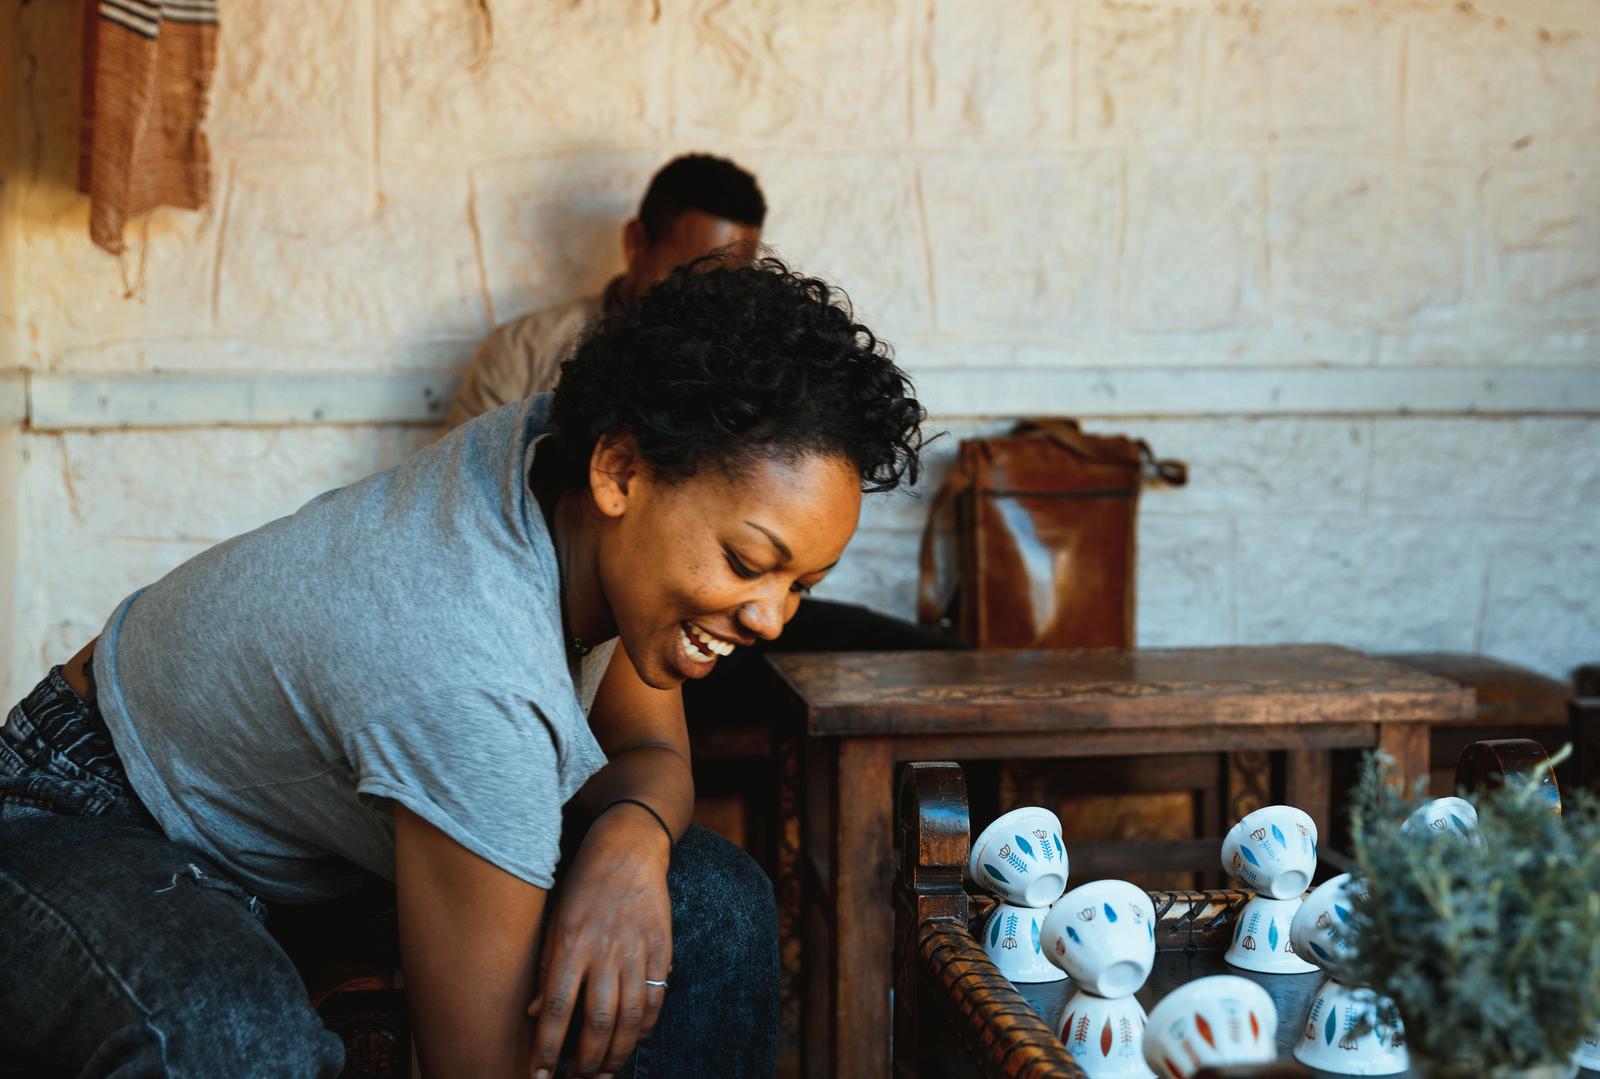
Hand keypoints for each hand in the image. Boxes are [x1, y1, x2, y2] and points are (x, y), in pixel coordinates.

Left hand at [527, 804, 672, 1077]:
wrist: (629, 849)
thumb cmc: (583, 885)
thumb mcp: (555, 921)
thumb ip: (548, 969)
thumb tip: (535, 1013)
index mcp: (571, 944)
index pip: (557, 1009)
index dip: (548, 1048)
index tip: (540, 1075)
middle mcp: (605, 952)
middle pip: (597, 1022)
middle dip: (586, 1061)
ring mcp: (636, 951)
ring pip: (630, 1018)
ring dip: (616, 1053)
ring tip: (604, 1071)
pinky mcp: (661, 949)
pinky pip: (655, 999)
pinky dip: (646, 1027)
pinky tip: (635, 1040)